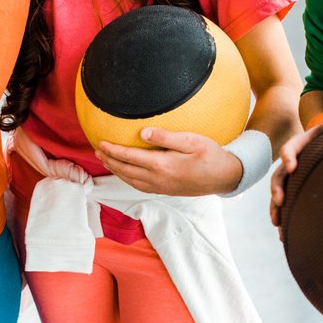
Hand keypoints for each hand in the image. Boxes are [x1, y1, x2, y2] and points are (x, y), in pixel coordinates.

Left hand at [96, 127, 239, 195]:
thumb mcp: (191, 140)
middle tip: (97, 150)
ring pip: (130, 180)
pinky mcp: (165, 190)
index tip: (101, 142)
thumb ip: (165, 136)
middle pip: (125, 170)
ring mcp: (160, 187)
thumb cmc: (211, 155)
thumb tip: (142, 132)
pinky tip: (126, 172)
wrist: (225, 177)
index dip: (112, 150)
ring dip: (116, 170)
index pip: (129, 157)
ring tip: (106, 160)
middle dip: (109, 160)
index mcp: (161, 165)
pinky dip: (127, 178)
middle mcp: (157, 179)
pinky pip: (139, 186)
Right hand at [269, 101, 322, 226]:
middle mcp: (293, 162)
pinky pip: (287, 205)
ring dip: (276, 208)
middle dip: (277, 188)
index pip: (290, 149)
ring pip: (279, 193)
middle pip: (280, 175)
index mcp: (301, 145)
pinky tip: (285, 236)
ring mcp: (293, 178)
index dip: (289, 156)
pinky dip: (284, 219)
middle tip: (279, 200)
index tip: (292, 166)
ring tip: (277, 223)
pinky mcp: (296, 190)